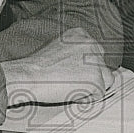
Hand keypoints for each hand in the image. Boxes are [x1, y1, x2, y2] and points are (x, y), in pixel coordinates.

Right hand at [0, 28, 114, 106]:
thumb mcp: (58, 48)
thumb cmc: (37, 66)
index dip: (85, 67)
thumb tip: (83, 65)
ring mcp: (95, 61)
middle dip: (91, 76)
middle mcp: (91, 44)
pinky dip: (87, 98)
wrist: (29, 76)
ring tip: (71, 87)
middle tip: (71, 82)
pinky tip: (71, 93)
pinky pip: (99, 94)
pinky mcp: (96, 79)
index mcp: (81, 34)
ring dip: (91, 87)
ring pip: (105, 79)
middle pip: (102, 65)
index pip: (95, 53)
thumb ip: (74, 52)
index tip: (74, 73)